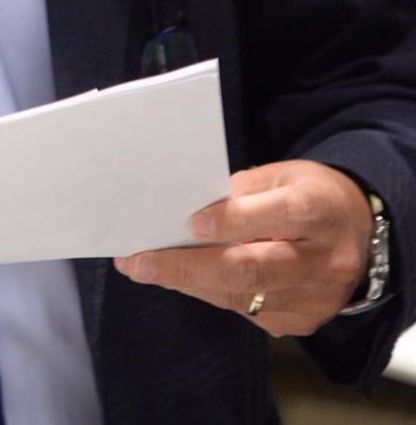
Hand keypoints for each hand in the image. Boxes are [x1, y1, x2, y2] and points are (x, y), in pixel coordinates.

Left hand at [114, 159, 372, 336]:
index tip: (190, 221)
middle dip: (189, 266)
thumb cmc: (307, 194)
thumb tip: (184, 210)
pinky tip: (179, 279)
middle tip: (140, 261)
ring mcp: (315, 298)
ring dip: (188, 283)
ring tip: (144, 269)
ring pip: (243, 296)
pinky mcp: (303, 322)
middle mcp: (323, 260)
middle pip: (252, 269)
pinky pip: (247, 312)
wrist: (356, 231)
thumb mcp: (280, 175)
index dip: (233, 220)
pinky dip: (209, 292)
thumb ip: (239, 192)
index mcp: (319, 211)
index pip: (278, 217)